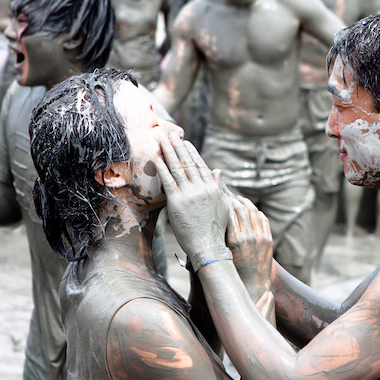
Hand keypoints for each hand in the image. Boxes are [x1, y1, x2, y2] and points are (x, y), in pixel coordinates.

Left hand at [155, 131, 228, 254]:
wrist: (208, 245)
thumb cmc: (216, 229)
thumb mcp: (222, 205)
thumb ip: (218, 186)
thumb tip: (218, 171)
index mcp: (212, 188)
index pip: (200, 165)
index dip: (191, 153)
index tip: (185, 142)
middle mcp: (201, 187)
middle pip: (187, 163)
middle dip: (178, 147)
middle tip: (171, 134)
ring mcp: (189, 194)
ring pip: (177, 168)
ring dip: (168, 152)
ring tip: (162, 140)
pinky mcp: (177, 202)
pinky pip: (167, 181)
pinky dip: (162, 168)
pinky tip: (157, 158)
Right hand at [226, 196, 272, 291]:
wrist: (253, 284)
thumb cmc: (233, 270)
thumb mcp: (224, 253)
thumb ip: (221, 236)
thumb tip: (214, 220)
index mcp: (235, 240)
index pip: (230, 213)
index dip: (225, 203)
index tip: (221, 199)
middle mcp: (248, 237)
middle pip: (242, 210)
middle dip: (235, 201)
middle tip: (231, 197)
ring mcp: (260, 237)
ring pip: (254, 212)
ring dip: (246, 203)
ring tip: (241, 200)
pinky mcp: (268, 240)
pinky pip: (263, 219)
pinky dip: (257, 212)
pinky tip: (252, 210)